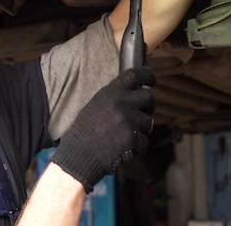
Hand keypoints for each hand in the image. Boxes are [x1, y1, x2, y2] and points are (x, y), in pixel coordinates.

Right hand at [50, 67, 155, 192]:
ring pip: (148, 122)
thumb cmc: (84, 133)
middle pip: (148, 97)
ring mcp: (128, 119)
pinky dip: (136, 148)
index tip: (152, 80)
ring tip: (121, 137)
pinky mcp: (133, 137)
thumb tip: (136, 98)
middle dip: (149, 106)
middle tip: (144, 113)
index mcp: (109, 93)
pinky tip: (121, 149)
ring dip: (140, 130)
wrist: (78, 155)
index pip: (134, 75)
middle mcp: (120, 102)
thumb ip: (115, 100)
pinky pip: (144, 141)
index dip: (146, 75)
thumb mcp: (95, 107)